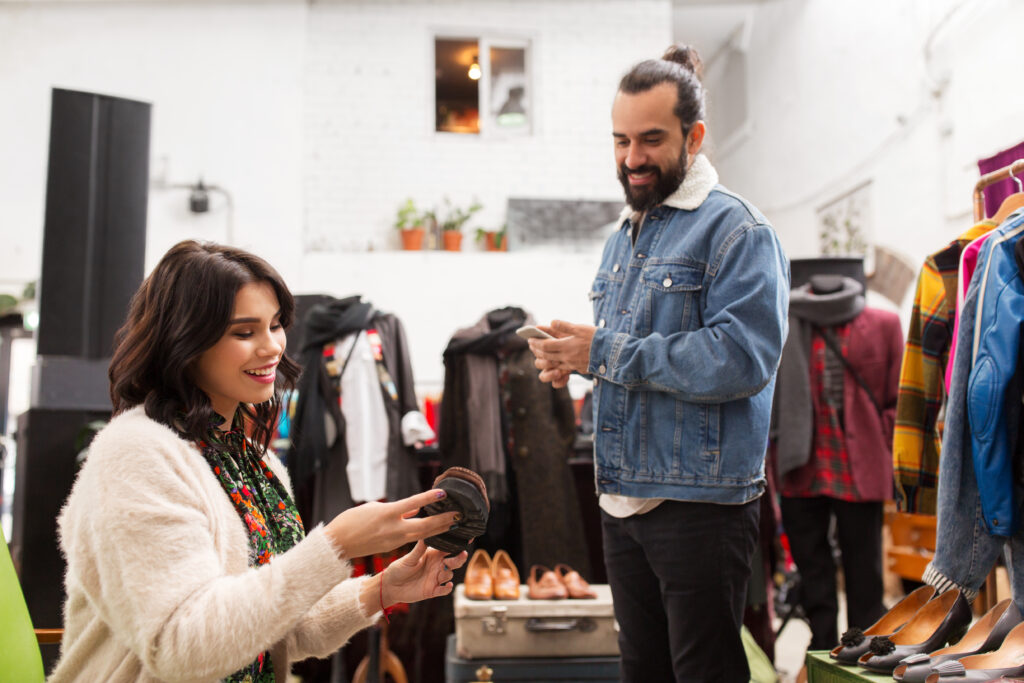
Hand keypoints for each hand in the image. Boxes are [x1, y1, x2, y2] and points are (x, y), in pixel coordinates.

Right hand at [325, 490, 459, 559]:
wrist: (338, 543)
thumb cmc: (352, 520)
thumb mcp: (374, 508)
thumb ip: (398, 508)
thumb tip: (416, 508)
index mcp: (387, 513)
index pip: (413, 504)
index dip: (429, 498)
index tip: (443, 493)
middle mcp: (393, 528)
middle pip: (424, 526)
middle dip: (443, 521)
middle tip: (459, 515)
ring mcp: (394, 540)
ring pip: (422, 535)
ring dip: (438, 530)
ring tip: (453, 524)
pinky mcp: (392, 547)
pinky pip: (412, 540)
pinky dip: (425, 535)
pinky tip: (435, 532)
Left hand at [381, 541, 468, 605]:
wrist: (390, 586)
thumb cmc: (399, 568)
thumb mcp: (409, 558)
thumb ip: (419, 549)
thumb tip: (425, 535)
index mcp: (433, 554)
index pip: (448, 548)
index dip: (457, 544)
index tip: (466, 539)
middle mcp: (437, 565)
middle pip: (454, 561)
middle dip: (459, 558)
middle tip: (462, 554)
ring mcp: (436, 578)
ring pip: (449, 574)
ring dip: (449, 572)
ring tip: (444, 570)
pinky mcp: (432, 590)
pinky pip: (443, 590)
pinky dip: (447, 588)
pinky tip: (448, 585)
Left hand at [527, 320, 595, 381]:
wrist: (611, 353)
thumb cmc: (597, 338)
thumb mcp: (581, 328)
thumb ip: (565, 326)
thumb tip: (552, 322)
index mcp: (566, 346)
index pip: (545, 345)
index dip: (536, 342)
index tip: (530, 338)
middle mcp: (566, 357)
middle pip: (546, 356)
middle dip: (536, 350)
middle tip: (531, 344)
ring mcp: (571, 364)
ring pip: (552, 364)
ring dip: (543, 358)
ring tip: (540, 353)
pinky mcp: (577, 368)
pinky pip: (561, 368)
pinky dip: (554, 364)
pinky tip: (554, 360)